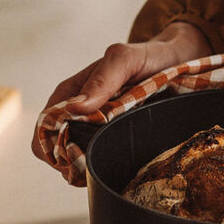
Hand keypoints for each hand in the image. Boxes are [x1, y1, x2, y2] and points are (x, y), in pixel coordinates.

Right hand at [31, 21, 210, 161]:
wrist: (180, 62)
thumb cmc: (149, 57)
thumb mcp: (125, 59)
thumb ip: (102, 79)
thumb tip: (74, 108)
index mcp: (70, 94)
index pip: (44, 131)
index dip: (54, 148)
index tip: (79, 152)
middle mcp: (78, 115)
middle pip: (58, 153)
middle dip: (73, 162)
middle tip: (105, 157)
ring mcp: (95, 129)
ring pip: (78, 162)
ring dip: (92, 167)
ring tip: (119, 158)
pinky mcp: (115, 139)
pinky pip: (102, 162)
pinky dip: (108, 166)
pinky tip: (124, 162)